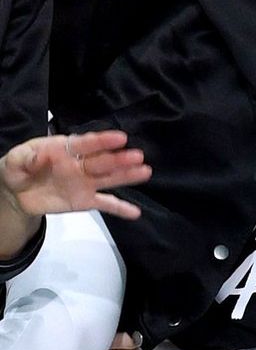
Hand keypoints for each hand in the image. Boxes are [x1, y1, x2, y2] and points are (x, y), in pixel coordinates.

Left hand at [0, 131, 150, 221]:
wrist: (16, 192)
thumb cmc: (19, 168)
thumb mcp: (16, 160)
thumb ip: (28, 158)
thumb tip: (42, 156)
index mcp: (66, 149)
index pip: (86, 144)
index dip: (102, 141)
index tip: (120, 138)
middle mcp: (80, 164)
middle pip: (102, 161)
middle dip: (120, 159)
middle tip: (138, 156)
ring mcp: (85, 183)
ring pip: (109, 179)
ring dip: (126, 176)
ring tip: (145, 172)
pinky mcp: (84, 201)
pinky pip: (104, 204)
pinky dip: (119, 208)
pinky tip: (135, 212)